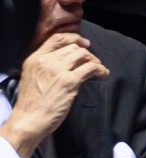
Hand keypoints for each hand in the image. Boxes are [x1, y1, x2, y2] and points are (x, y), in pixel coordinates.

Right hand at [0, 33, 108, 157]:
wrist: (29, 119)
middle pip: (74, 48)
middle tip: (94, 62)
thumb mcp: (33, 77)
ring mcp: (58, 70)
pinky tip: (103, 74)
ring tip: (99, 68)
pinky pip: (90, 68)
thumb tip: (67, 61)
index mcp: (35, 58)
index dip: (74, 38)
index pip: (57, 39)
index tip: (85, 43)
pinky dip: (100, 69)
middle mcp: (46, 61)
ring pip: (83, 55)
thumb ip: (46, 66)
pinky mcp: (69, 81)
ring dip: (95, 61)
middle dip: (87, 54)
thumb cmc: (32, 103)